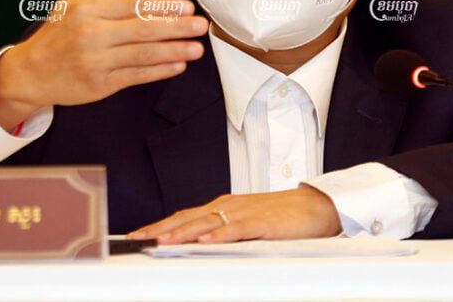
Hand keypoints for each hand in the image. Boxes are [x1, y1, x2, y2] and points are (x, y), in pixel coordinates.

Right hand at [0, 0, 208, 130]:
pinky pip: (137, 75)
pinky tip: (178, 64)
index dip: (164, 6)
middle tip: (200, 25)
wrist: (29, 73)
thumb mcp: (74, 5)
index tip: (187, 6)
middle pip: (143, 29)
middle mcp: (93, 34)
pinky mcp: (100, 84)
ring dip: (175, 50)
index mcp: (89, 10)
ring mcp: (97, 61)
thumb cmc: (56, 35)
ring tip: (197, 47)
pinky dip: (160, 70)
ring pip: (144, 54)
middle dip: (177, 27)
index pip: (134, 6)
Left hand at [128, 187, 342, 243]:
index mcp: (223, 207)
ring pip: (206, 222)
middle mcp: (228, 206)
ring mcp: (244, 213)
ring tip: (160, 240)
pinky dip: (219, 234)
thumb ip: (223, 232)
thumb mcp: (246, 224)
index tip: (137, 235)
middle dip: (160, 228)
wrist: (315, 206)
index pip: (184, 215)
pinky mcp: (262, 222)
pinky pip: (236, 229)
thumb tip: (196, 245)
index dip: (160, 225)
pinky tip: (204, 241)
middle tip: (136, 239)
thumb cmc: (282, 217)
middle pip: (188, 217)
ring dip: (181, 232)